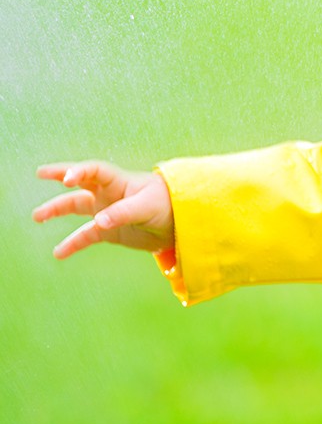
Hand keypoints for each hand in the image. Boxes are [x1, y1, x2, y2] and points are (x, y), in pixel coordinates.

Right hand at [33, 162, 174, 258]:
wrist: (181, 224)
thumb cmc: (169, 205)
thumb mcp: (147, 207)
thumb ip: (123, 213)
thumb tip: (98, 222)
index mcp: (120, 181)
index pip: (94, 170)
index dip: (79, 171)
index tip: (66, 179)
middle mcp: (110, 193)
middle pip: (80, 183)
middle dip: (61, 176)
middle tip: (40, 173)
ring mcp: (107, 212)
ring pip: (77, 208)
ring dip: (58, 210)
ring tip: (37, 216)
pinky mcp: (109, 231)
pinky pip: (86, 236)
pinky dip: (73, 244)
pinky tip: (59, 253)